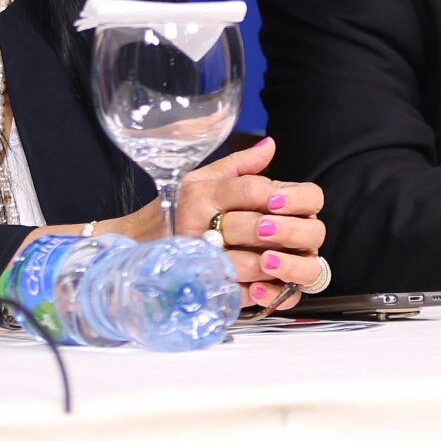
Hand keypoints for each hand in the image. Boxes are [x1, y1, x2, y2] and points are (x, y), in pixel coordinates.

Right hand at [76, 141, 329, 306]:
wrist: (139, 248)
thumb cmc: (178, 211)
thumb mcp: (202, 180)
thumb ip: (238, 166)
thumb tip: (270, 146)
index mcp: (204, 192)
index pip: (253, 188)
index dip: (282, 195)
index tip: (289, 202)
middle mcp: (201, 223)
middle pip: (260, 225)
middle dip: (288, 232)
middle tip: (301, 233)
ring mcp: (203, 258)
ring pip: (254, 263)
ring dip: (282, 264)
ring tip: (291, 261)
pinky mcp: (204, 287)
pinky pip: (242, 294)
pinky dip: (264, 293)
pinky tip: (273, 288)